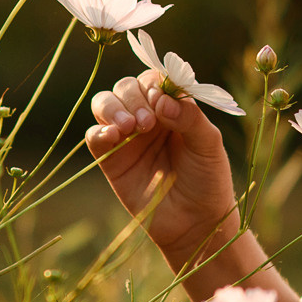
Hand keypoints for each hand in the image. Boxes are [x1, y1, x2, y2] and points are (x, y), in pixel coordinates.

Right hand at [87, 70, 237, 261]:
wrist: (195, 223)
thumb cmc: (208, 179)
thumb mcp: (208, 144)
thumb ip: (190, 117)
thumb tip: (162, 100)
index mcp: (172, 107)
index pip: (155, 79)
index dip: (154, 83)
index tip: (161, 99)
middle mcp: (147, 116)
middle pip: (126, 86)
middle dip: (134, 97)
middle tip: (147, 123)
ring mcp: (126, 137)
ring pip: (105, 103)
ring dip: (113, 108)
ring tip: (130, 127)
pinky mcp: (110, 159)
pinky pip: (93, 136)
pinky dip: (99, 130)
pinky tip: (113, 136)